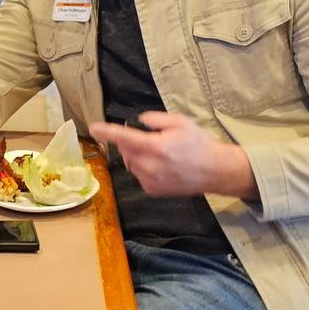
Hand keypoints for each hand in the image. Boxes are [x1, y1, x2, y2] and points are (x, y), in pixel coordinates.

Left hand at [88, 111, 255, 197]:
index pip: (124, 138)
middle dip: (129, 142)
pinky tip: (160, 166)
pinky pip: (138, 175)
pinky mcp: (152, 190)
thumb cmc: (198, 144)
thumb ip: (156, 119)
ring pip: (130, 163)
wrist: (215, 171)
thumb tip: (138, 122)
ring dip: (136, 155)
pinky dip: (143, 168)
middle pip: (125, 150)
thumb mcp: (180, 122)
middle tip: (148, 137)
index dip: (107, 132)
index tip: (93, 128)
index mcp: (155, 147)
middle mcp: (149, 166)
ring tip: (158, 153)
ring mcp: (150, 180)